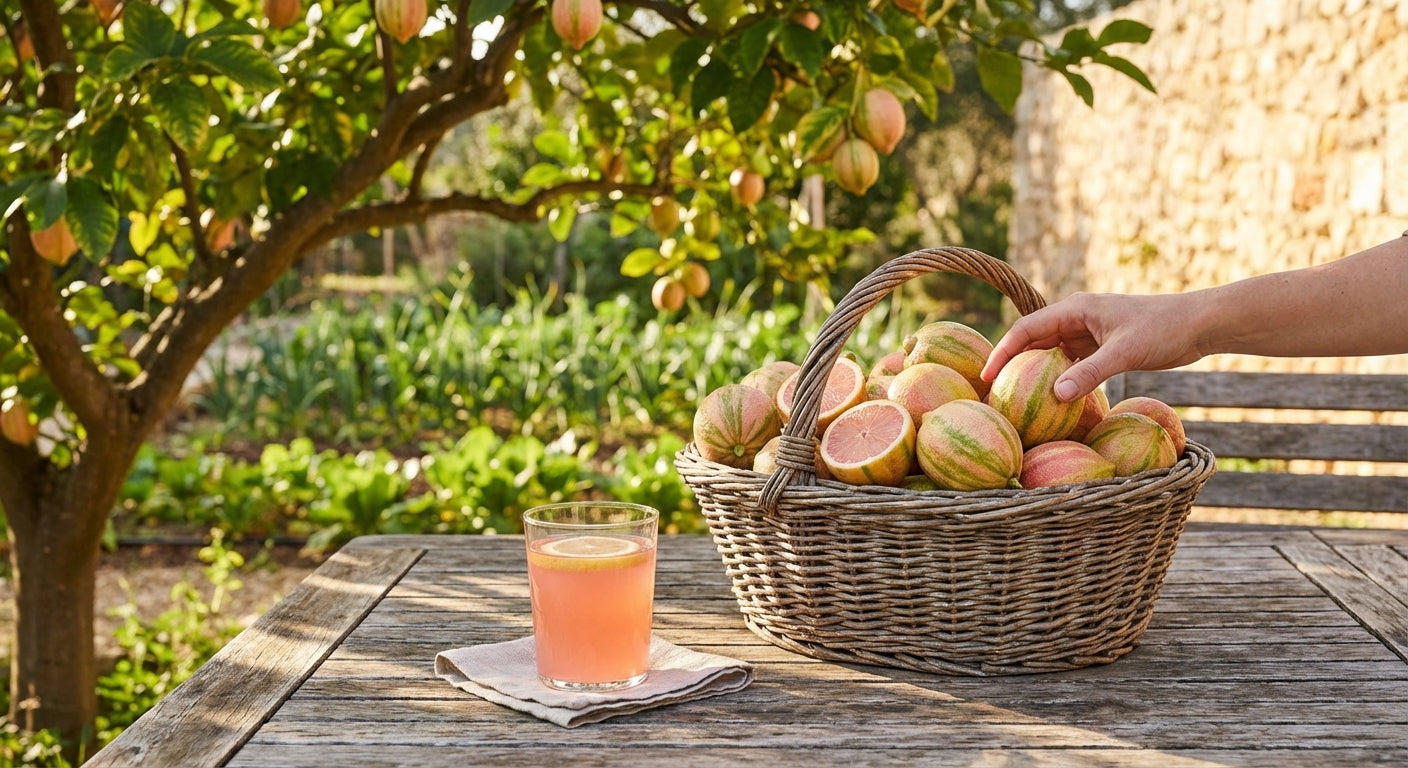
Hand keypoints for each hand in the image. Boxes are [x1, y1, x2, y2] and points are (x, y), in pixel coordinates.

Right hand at [980, 292, 1208, 400]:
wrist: (1199, 325)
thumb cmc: (1163, 330)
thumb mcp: (1124, 353)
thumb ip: (1089, 373)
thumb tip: (1055, 396)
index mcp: (1075, 309)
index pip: (1026, 329)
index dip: (1002, 351)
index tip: (986, 376)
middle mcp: (1076, 318)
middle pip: (1033, 341)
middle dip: (1011, 364)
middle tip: (993, 393)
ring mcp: (1088, 333)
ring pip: (1050, 354)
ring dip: (1034, 374)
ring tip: (1014, 399)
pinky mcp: (1101, 348)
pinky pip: (1071, 365)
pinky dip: (1059, 380)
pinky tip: (1052, 401)